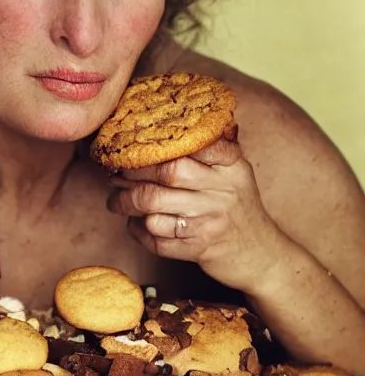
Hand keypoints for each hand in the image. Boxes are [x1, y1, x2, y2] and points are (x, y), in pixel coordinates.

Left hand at [106, 138, 284, 291]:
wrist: (262, 256)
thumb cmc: (238, 207)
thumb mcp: (235, 172)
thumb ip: (211, 147)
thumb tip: (171, 119)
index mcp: (231, 165)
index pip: (192, 144)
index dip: (156, 143)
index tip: (131, 144)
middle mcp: (223, 190)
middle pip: (166, 172)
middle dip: (131, 172)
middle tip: (114, 174)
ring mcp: (210, 221)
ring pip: (152, 205)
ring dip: (125, 203)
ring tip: (116, 201)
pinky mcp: (198, 249)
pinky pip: (155, 238)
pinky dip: (137, 231)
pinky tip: (135, 224)